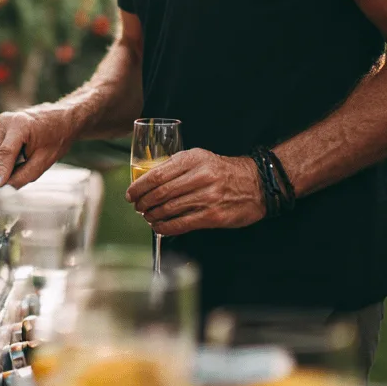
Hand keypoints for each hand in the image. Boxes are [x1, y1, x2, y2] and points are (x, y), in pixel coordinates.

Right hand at [0, 105, 77, 188]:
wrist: (61, 119)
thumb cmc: (56, 137)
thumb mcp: (45, 161)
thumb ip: (24, 175)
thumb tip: (6, 186)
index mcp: (20, 125)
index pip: (5, 152)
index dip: (1, 170)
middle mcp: (6, 121)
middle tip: (8, 182)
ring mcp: (0, 122)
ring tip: (17, 167)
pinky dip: (0, 159)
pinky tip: (15, 159)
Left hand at [125, 148, 264, 236]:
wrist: (256, 184)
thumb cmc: (222, 171)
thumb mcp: (200, 158)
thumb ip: (176, 166)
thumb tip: (147, 180)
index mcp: (193, 159)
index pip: (157, 174)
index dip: (139, 186)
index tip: (130, 194)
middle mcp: (200, 177)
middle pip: (160, 193)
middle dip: (143, 202)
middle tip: (137, 207)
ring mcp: (207, 197)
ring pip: (169, 209)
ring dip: (152, 215)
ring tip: (147, 216)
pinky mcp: (213, 216)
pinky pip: (182, 224)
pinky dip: (165, 227)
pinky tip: (158, 227)